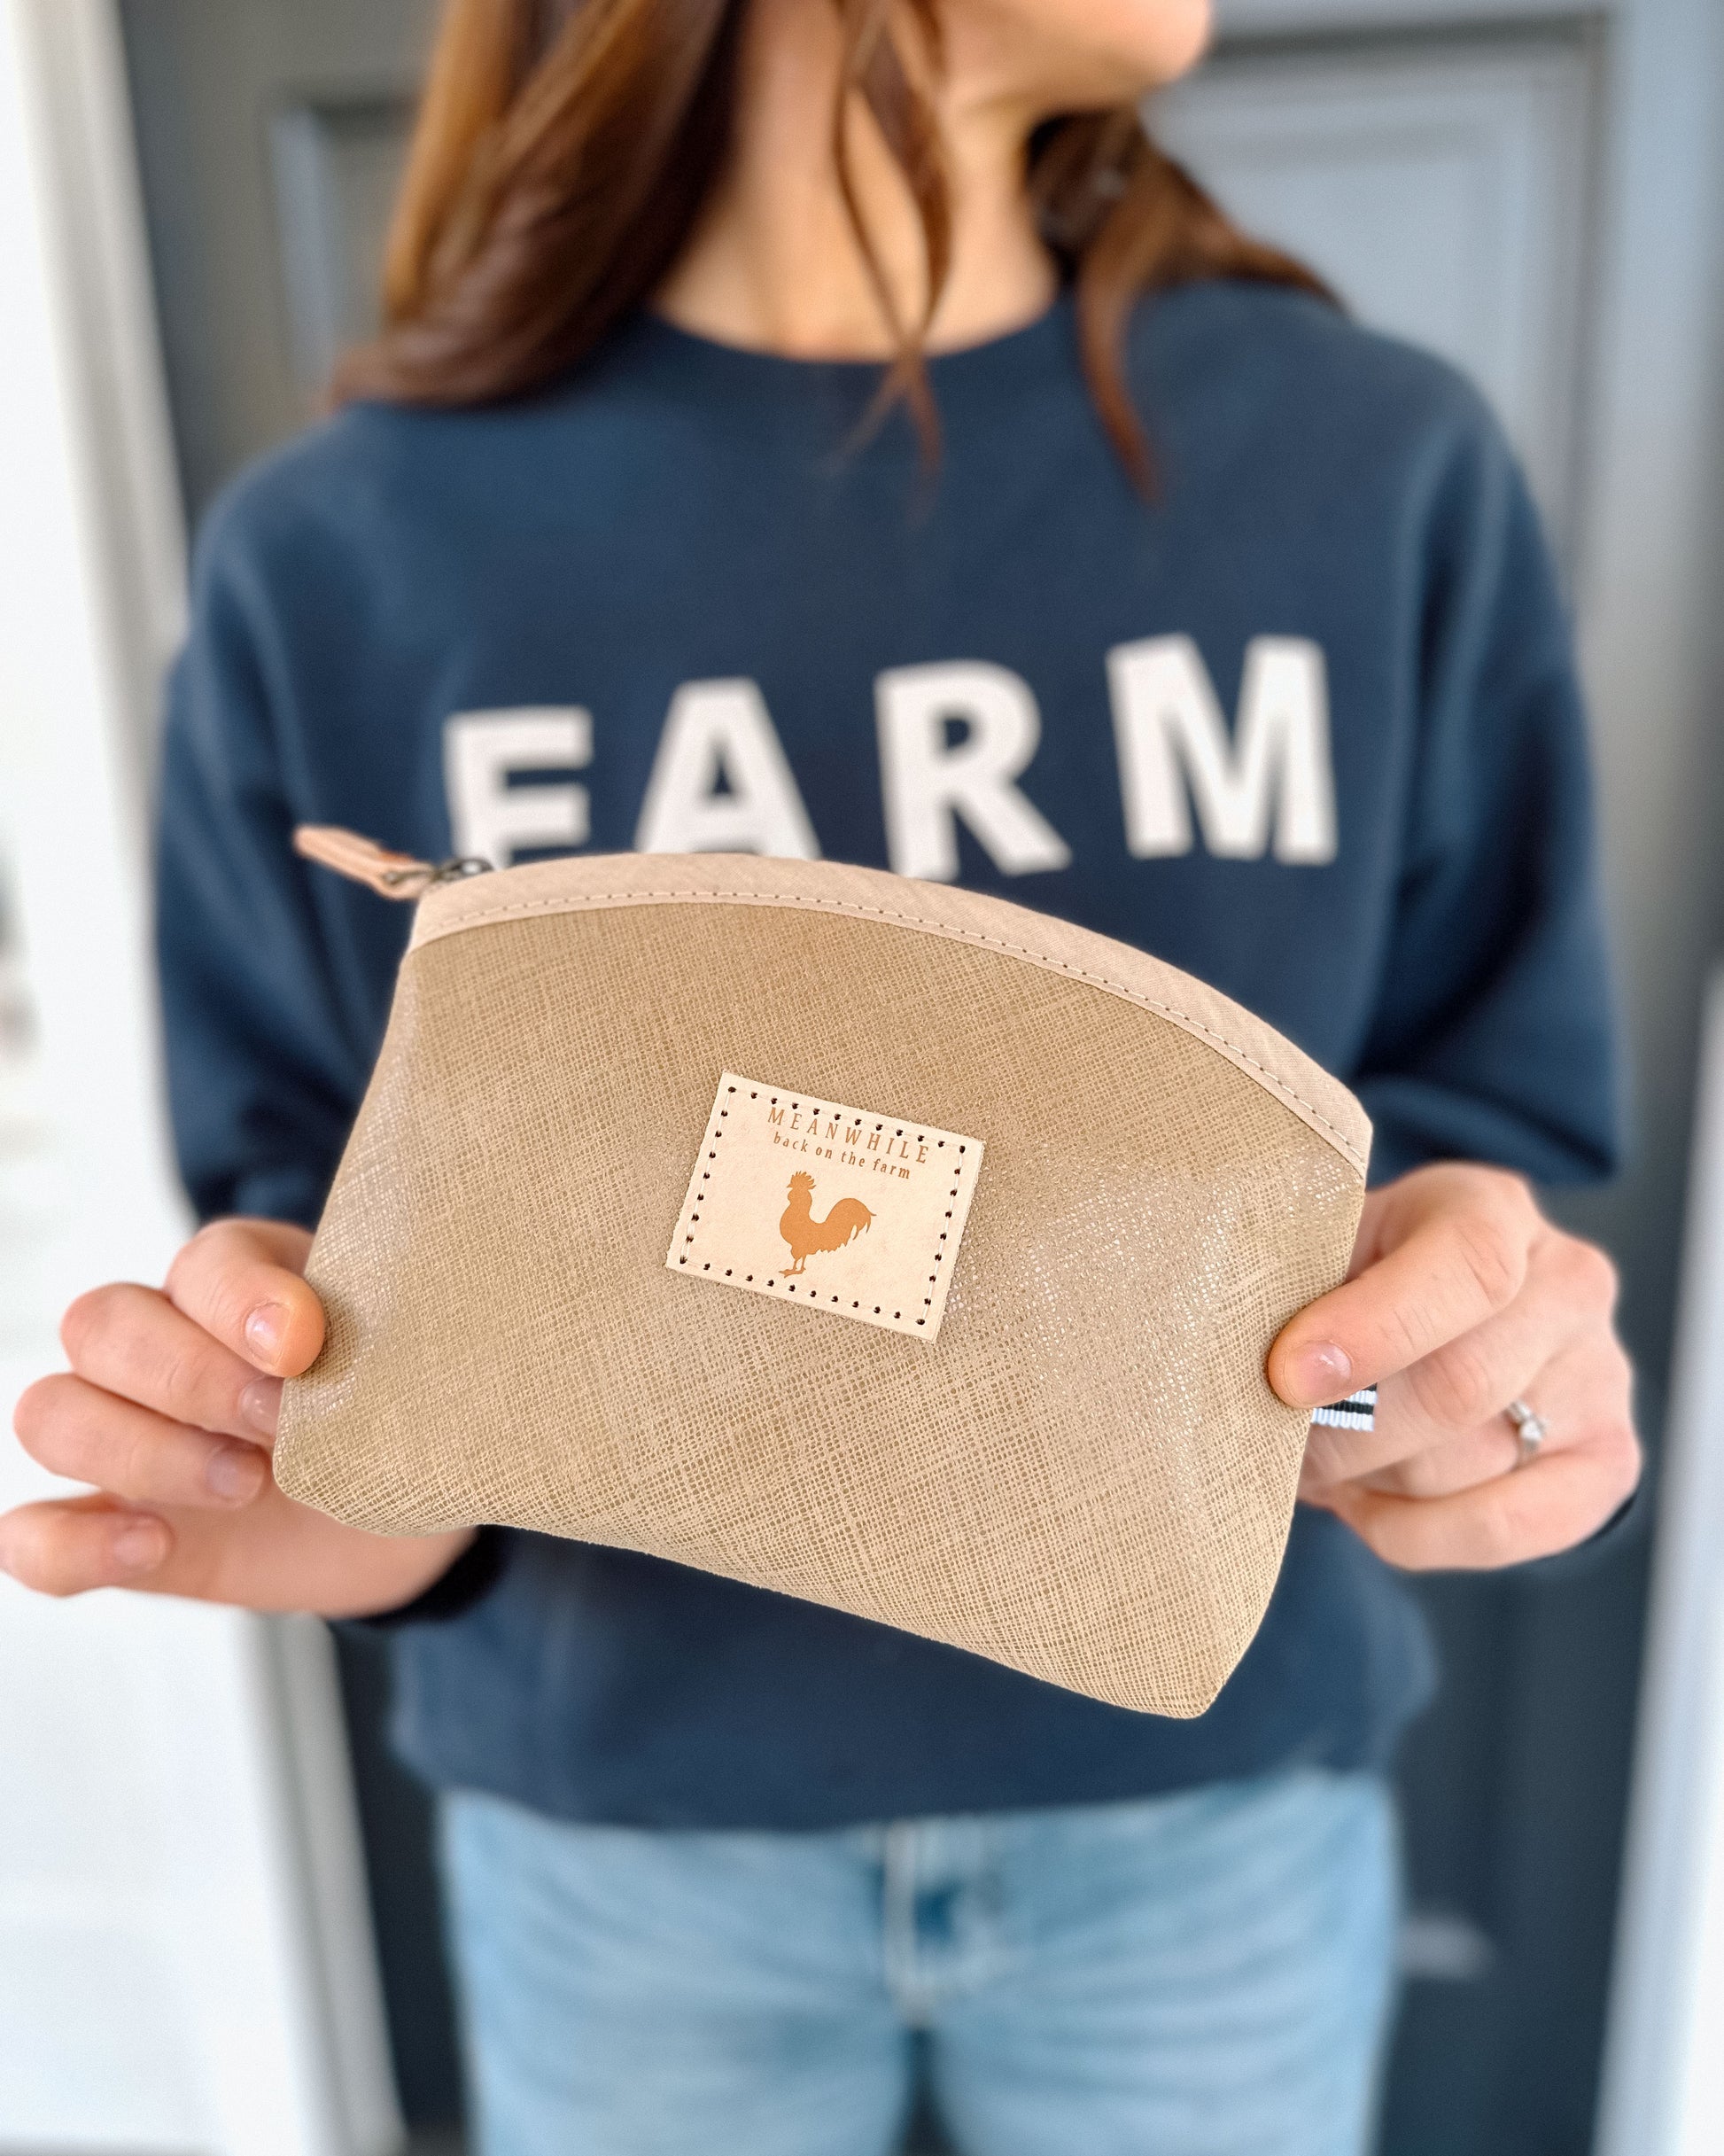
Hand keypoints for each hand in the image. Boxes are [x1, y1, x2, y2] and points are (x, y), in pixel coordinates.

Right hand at [1, 1218, 471, 1613]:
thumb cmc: (401, 1413)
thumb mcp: (406, 1362)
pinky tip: (154, 1545)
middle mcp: (163, 1347)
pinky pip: (33, 1534)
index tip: (303, 1348)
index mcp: (241, 1283)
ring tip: (246, 1484)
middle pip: (100, 1325)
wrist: (412, 1513)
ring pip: (51, 1414)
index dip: (240, 1302)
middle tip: (278, 1425)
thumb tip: (335, 1343)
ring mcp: (127, 1439)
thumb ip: (376, 1337)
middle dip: (190, 1379)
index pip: (203, 1264)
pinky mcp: (117, 1526)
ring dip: (140, 1452)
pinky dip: (73, 1543)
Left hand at [1269, 1163, 1639, 1568]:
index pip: (1466, 1269)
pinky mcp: (1608, 1462)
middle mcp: (1568, 1283)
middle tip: (1278, 1440)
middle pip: (1459, 1386)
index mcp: (1491, 1209)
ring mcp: (1601, 1375)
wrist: (1437, 1328)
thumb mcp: (1326, 1253)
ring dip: (1369, 1477)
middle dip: (1346, 1431)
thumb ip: (1298, 1288)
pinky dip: (1415, 1533)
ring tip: (1322, 1456)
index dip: (1372, 1332)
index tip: (1286, 1376)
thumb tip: (1255, 1365)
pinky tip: (1370, 1502)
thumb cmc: (1356, 1284)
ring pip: (1467, 1465)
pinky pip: (1502, 1529)